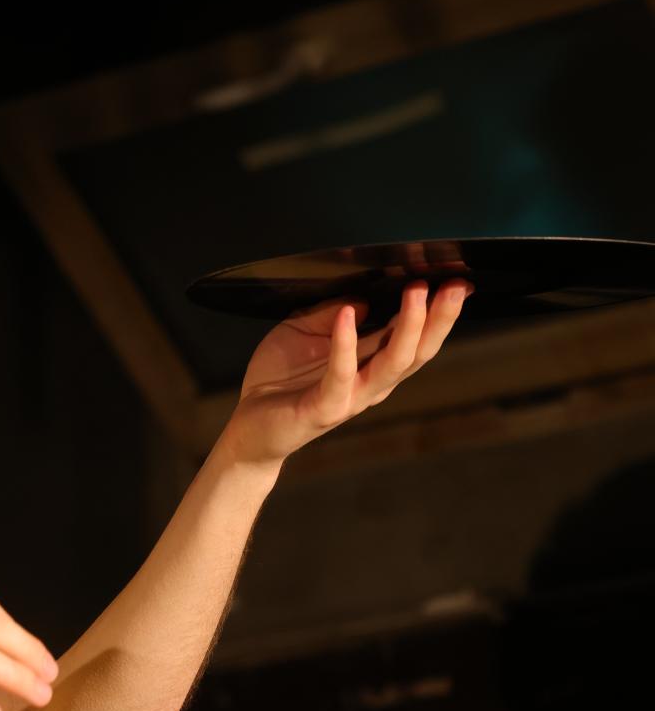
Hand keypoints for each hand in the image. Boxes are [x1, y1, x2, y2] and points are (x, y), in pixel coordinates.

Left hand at [220, 279, 472, 466]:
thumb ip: (331, 312)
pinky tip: (350, 315)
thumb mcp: (303, 330)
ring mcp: (351, 397)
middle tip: (454, 286)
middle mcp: (370, 382)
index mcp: (371, 363)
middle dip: (439, 318)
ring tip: (416, 293)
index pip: (415, 337)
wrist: (250, 427)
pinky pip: (341, 375)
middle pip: (417, 351)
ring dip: (408, 326)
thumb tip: (363, 297)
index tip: (460, 284)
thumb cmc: (280, 379)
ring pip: (393, 363)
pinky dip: (346, 344)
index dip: (439, 313)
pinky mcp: (325, 408)